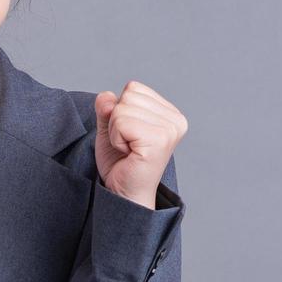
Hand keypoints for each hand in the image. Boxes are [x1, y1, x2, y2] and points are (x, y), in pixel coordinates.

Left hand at [93, 81, 187, 209]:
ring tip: (128, 150)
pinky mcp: (159, 140)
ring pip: (122, 108)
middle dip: (117, 121)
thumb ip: (107, 108)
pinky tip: (128, 154)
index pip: (133, 88)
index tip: (130, 135)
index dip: (120, 111)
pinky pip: (121, 122)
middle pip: (128, 96)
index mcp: (170, 113)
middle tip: (127, 145)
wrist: (124, 194)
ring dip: (116, 131)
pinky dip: (116, 138)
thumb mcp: (110, 128)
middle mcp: (176, 120)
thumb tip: (106, 96)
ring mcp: (170, 130)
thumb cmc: (121, 163)